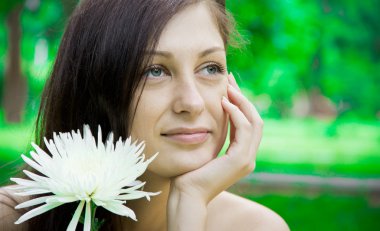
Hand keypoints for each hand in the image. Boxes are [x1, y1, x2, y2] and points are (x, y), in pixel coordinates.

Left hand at [167, 73, 263, 229]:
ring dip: (242, 102)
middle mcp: (249, 157)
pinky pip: (245, 130)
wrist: (187, 192)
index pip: (248, 123)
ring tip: (228, 88)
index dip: (241, 103)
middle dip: (243, 98)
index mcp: (242, 154)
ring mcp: (247, 159)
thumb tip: (215, 114)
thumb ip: (216, 135)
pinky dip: (237, 114)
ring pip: (254, 122)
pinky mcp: (241, 160)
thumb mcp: (207, 147)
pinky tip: (224, 102)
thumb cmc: (191, 171)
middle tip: (230, 80)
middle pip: (255, 119)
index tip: (229, 86)